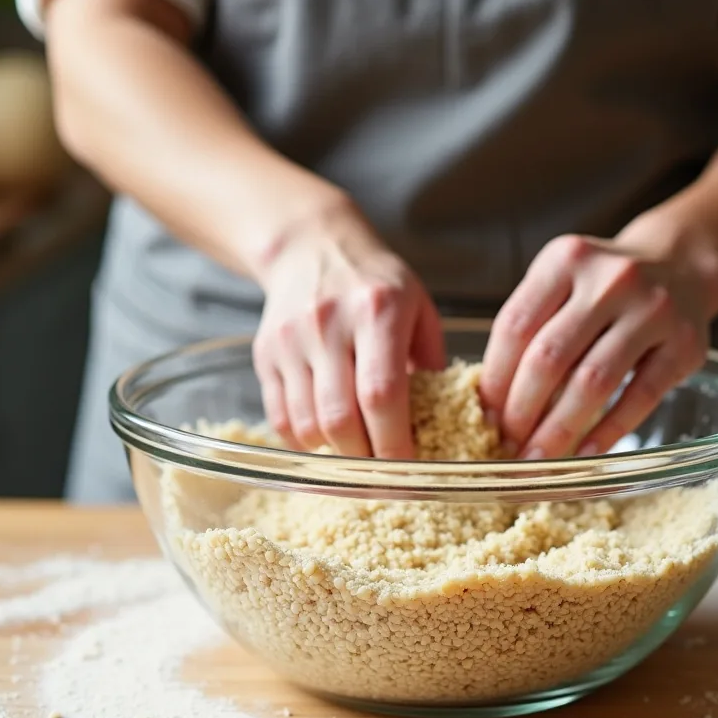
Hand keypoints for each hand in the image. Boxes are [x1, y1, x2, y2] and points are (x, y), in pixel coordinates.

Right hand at [254, 206, 444, 457]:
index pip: (383, 394)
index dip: (395, 444)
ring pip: (307, 425)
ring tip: (358, 449)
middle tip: (386, 472)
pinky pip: (280, 418)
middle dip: (365, 458)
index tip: (410, 471)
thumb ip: (435, 362)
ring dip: (335, 452)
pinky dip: (304, 440)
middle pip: (340, 418)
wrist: (311, 245)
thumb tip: (451, 421)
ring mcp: (291, 339)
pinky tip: (326, 433)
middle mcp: (329, 324)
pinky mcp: (265, 353)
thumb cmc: (377, 282)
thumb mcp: (419, 307)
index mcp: (378, 310)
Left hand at [480, 231, 712, 458]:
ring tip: (538, 460)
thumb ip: (531, 328)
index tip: (484, 417)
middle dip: (521, 411)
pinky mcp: (684, 344)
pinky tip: (584, 455)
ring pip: (592, 381)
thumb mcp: (564, 283)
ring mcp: (652, 310)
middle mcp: (611, 279)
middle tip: (507, 446)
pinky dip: (607, 431)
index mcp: (566, 260)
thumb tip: (493, 405)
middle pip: (549, 357)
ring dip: (558, 429)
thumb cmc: (605, 288)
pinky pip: (639, 396)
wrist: (681, 265)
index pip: (516, 326)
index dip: (495, 379)